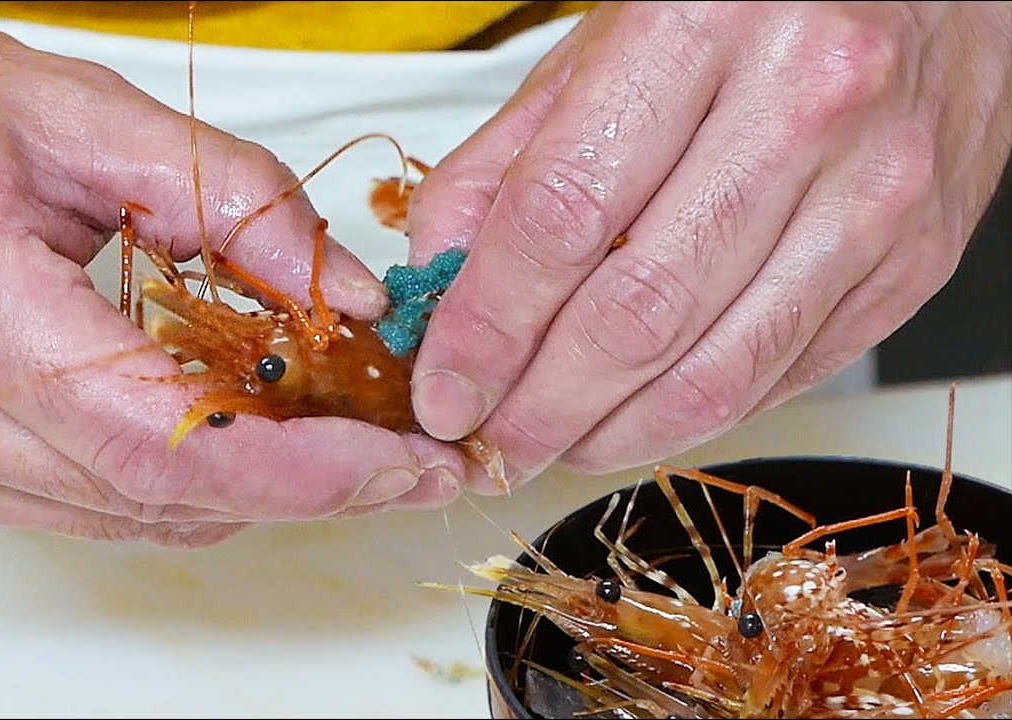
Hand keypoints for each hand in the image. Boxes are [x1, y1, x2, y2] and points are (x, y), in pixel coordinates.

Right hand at [0, 2, 464, 545]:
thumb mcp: (72, 110)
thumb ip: (229, 198)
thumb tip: (343, 290)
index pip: (167, 438)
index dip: (305, 466)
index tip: (395, 458)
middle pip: (164, 496)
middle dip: (309, 484)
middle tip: (400, 450)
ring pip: (137, 517)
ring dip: (253, 484)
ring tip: (336, 431)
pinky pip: (93, 506)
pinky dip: (184, 477)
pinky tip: (233, 428)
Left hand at [407, 2, 1011, 486]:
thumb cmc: (755, 3)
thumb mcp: (600, 45)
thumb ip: (505, 162)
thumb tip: (438, 278)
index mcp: (699, 28)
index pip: (559, 219)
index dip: (486, 328)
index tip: (445, 390)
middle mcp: (802, 107)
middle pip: (636, 315)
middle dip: (540, 409)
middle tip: (491, 444)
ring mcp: (872, 194)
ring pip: (715, 371)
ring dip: (612, 435)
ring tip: (555, 446)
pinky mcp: (911, 264)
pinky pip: (782, 375)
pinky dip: (694, 415)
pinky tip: (641, 413)